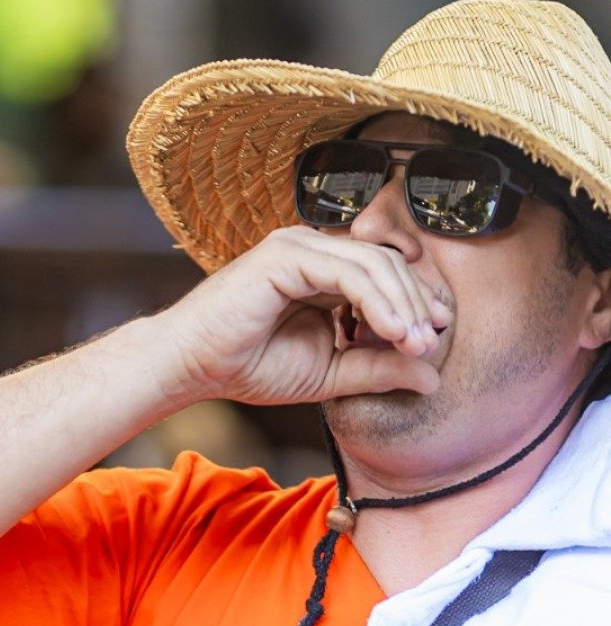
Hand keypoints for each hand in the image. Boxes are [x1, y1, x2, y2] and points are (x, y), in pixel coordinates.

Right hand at [159, 225, 451, 408]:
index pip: (385, 275)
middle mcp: (314, 250)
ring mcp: (299, 246)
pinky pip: (347, 272)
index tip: (434, 341)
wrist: (191, 368)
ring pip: (373, 263)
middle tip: (432, 344)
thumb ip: (377, 370)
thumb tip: (434, 379)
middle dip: (417, 304)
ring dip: (403, 304)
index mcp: (323, 271)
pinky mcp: (286, 255)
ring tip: (417, 342)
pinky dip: (376, 301)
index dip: (416, 304)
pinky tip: (393, 330)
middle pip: (387, 264)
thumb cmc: (248, 367)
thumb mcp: (329, 374)